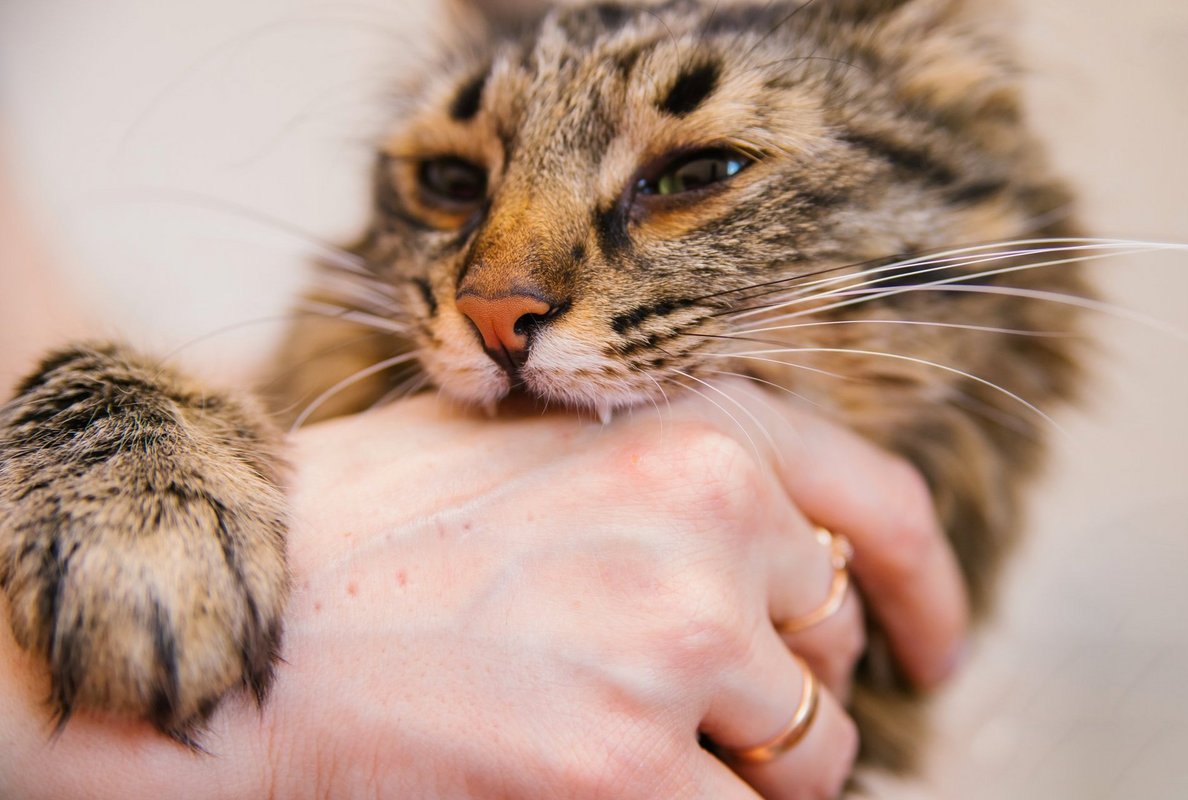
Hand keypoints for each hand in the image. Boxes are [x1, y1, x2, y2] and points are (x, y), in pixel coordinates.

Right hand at [1, 384, 965, 799]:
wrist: (244, 618)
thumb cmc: (379, 532)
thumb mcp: (550, 449)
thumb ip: (678, 486)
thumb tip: (779, 570)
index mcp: (693, 424)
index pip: (880, 509)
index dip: (921, 592)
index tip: (928, 650)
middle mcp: (705, 516)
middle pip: (828, 655)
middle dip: (774, 700)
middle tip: (674, 708)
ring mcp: (674, 643)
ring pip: (806, 757)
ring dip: (735, 772)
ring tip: (614, 740)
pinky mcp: (626, 766)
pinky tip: (601, 782)